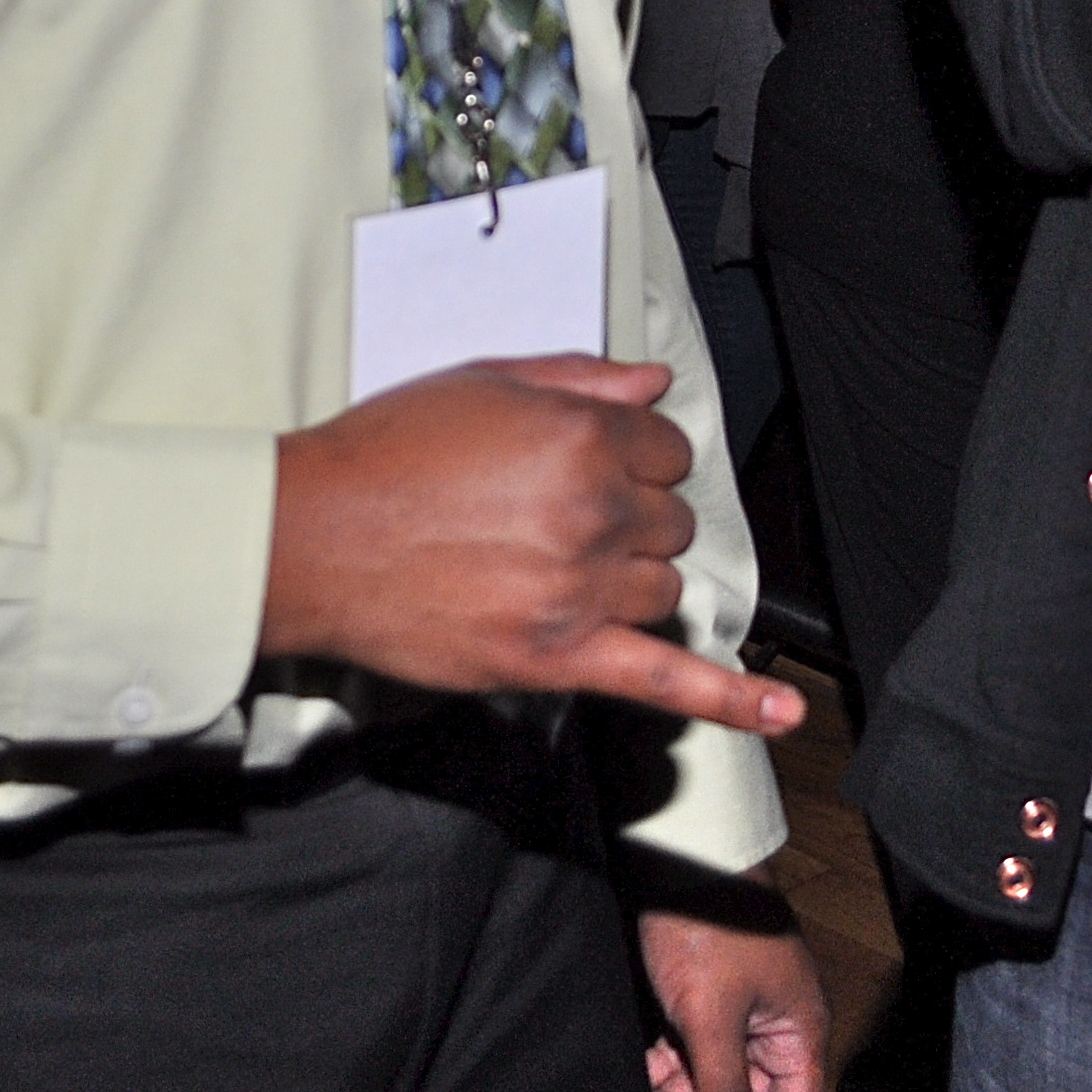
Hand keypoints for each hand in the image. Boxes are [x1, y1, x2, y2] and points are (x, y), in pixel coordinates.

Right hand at [259, 354, 803, 737]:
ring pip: (663, 589)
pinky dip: (730, 700)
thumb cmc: (385, 455)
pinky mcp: (558, 656)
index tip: (598, 466)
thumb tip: (655, 382)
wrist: (312, 537)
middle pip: (670, 522)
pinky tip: (778, 712)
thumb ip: (582, 380)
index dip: (634, 457)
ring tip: (562, 570)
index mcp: (584, 436)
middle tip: (561, 517)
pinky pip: (665, 681)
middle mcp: (594, 510)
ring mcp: (581, 589)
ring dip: (632, 580)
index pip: (668, 450)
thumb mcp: (485, 382)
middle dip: (632, 517)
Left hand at [640, 899, 827, 1091]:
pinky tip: (643, 1072)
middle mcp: (773, 1028)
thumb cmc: (708, 923)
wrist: (676, 856)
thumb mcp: (712, 1018)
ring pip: (713, 1080)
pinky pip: (690, 1053)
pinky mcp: (703, 999)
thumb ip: (724, 1090)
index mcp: (797, 1031)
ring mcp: (737, 1013)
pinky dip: (665, 1068)